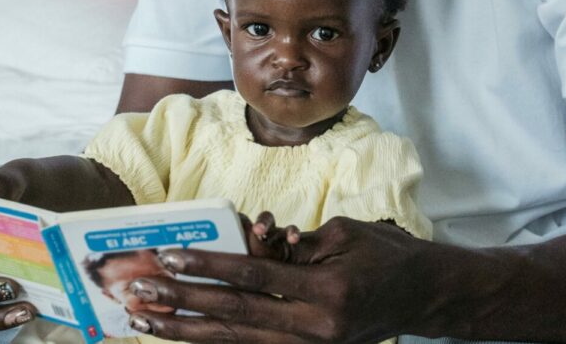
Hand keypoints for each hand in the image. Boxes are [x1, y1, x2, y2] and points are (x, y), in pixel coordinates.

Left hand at [124, 216, 426, 342]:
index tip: (169, 256)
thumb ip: (295, 243)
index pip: (255, 278)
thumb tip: (250, 244)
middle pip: (236, 319)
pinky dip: (217, 342)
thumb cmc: (386, 253)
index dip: (209, 267)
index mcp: (328, 290)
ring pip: (238, 343)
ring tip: (145, 322)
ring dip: (187, 332)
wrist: (425, 295)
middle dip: (182, 305)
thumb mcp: (344, 234)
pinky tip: (184, 335)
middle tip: (139, 294)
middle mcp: (317, 328)